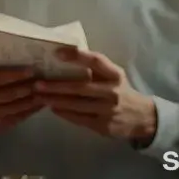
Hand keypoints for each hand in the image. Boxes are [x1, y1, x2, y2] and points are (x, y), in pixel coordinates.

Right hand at [0, 56, 42, 140]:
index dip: (13, 75)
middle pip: (9, 94)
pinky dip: (32, 110)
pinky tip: (42, 103)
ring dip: (33, 99)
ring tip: (46, 90)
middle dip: (27, 87)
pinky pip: (20, 117)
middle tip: (43, 79)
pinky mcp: (3, 125)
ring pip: (17, 107)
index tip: (30, 70)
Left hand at [35, 47, 156, 143]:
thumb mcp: (113, 76)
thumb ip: (94, 68)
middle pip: (80, 87)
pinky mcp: (103, 126)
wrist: (141, 117)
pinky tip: (52, 107)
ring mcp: (108, 110)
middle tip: (37, 83)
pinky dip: (63, 113)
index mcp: (115, 74)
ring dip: (55, 100)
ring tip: (39, 96)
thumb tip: (63, 54)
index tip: (57, 52)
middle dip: (56, 85)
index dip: (77, 56)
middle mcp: (112, 92)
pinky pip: (79, 118)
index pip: (96, 61)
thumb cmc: (119, 90)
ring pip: (76, 105)